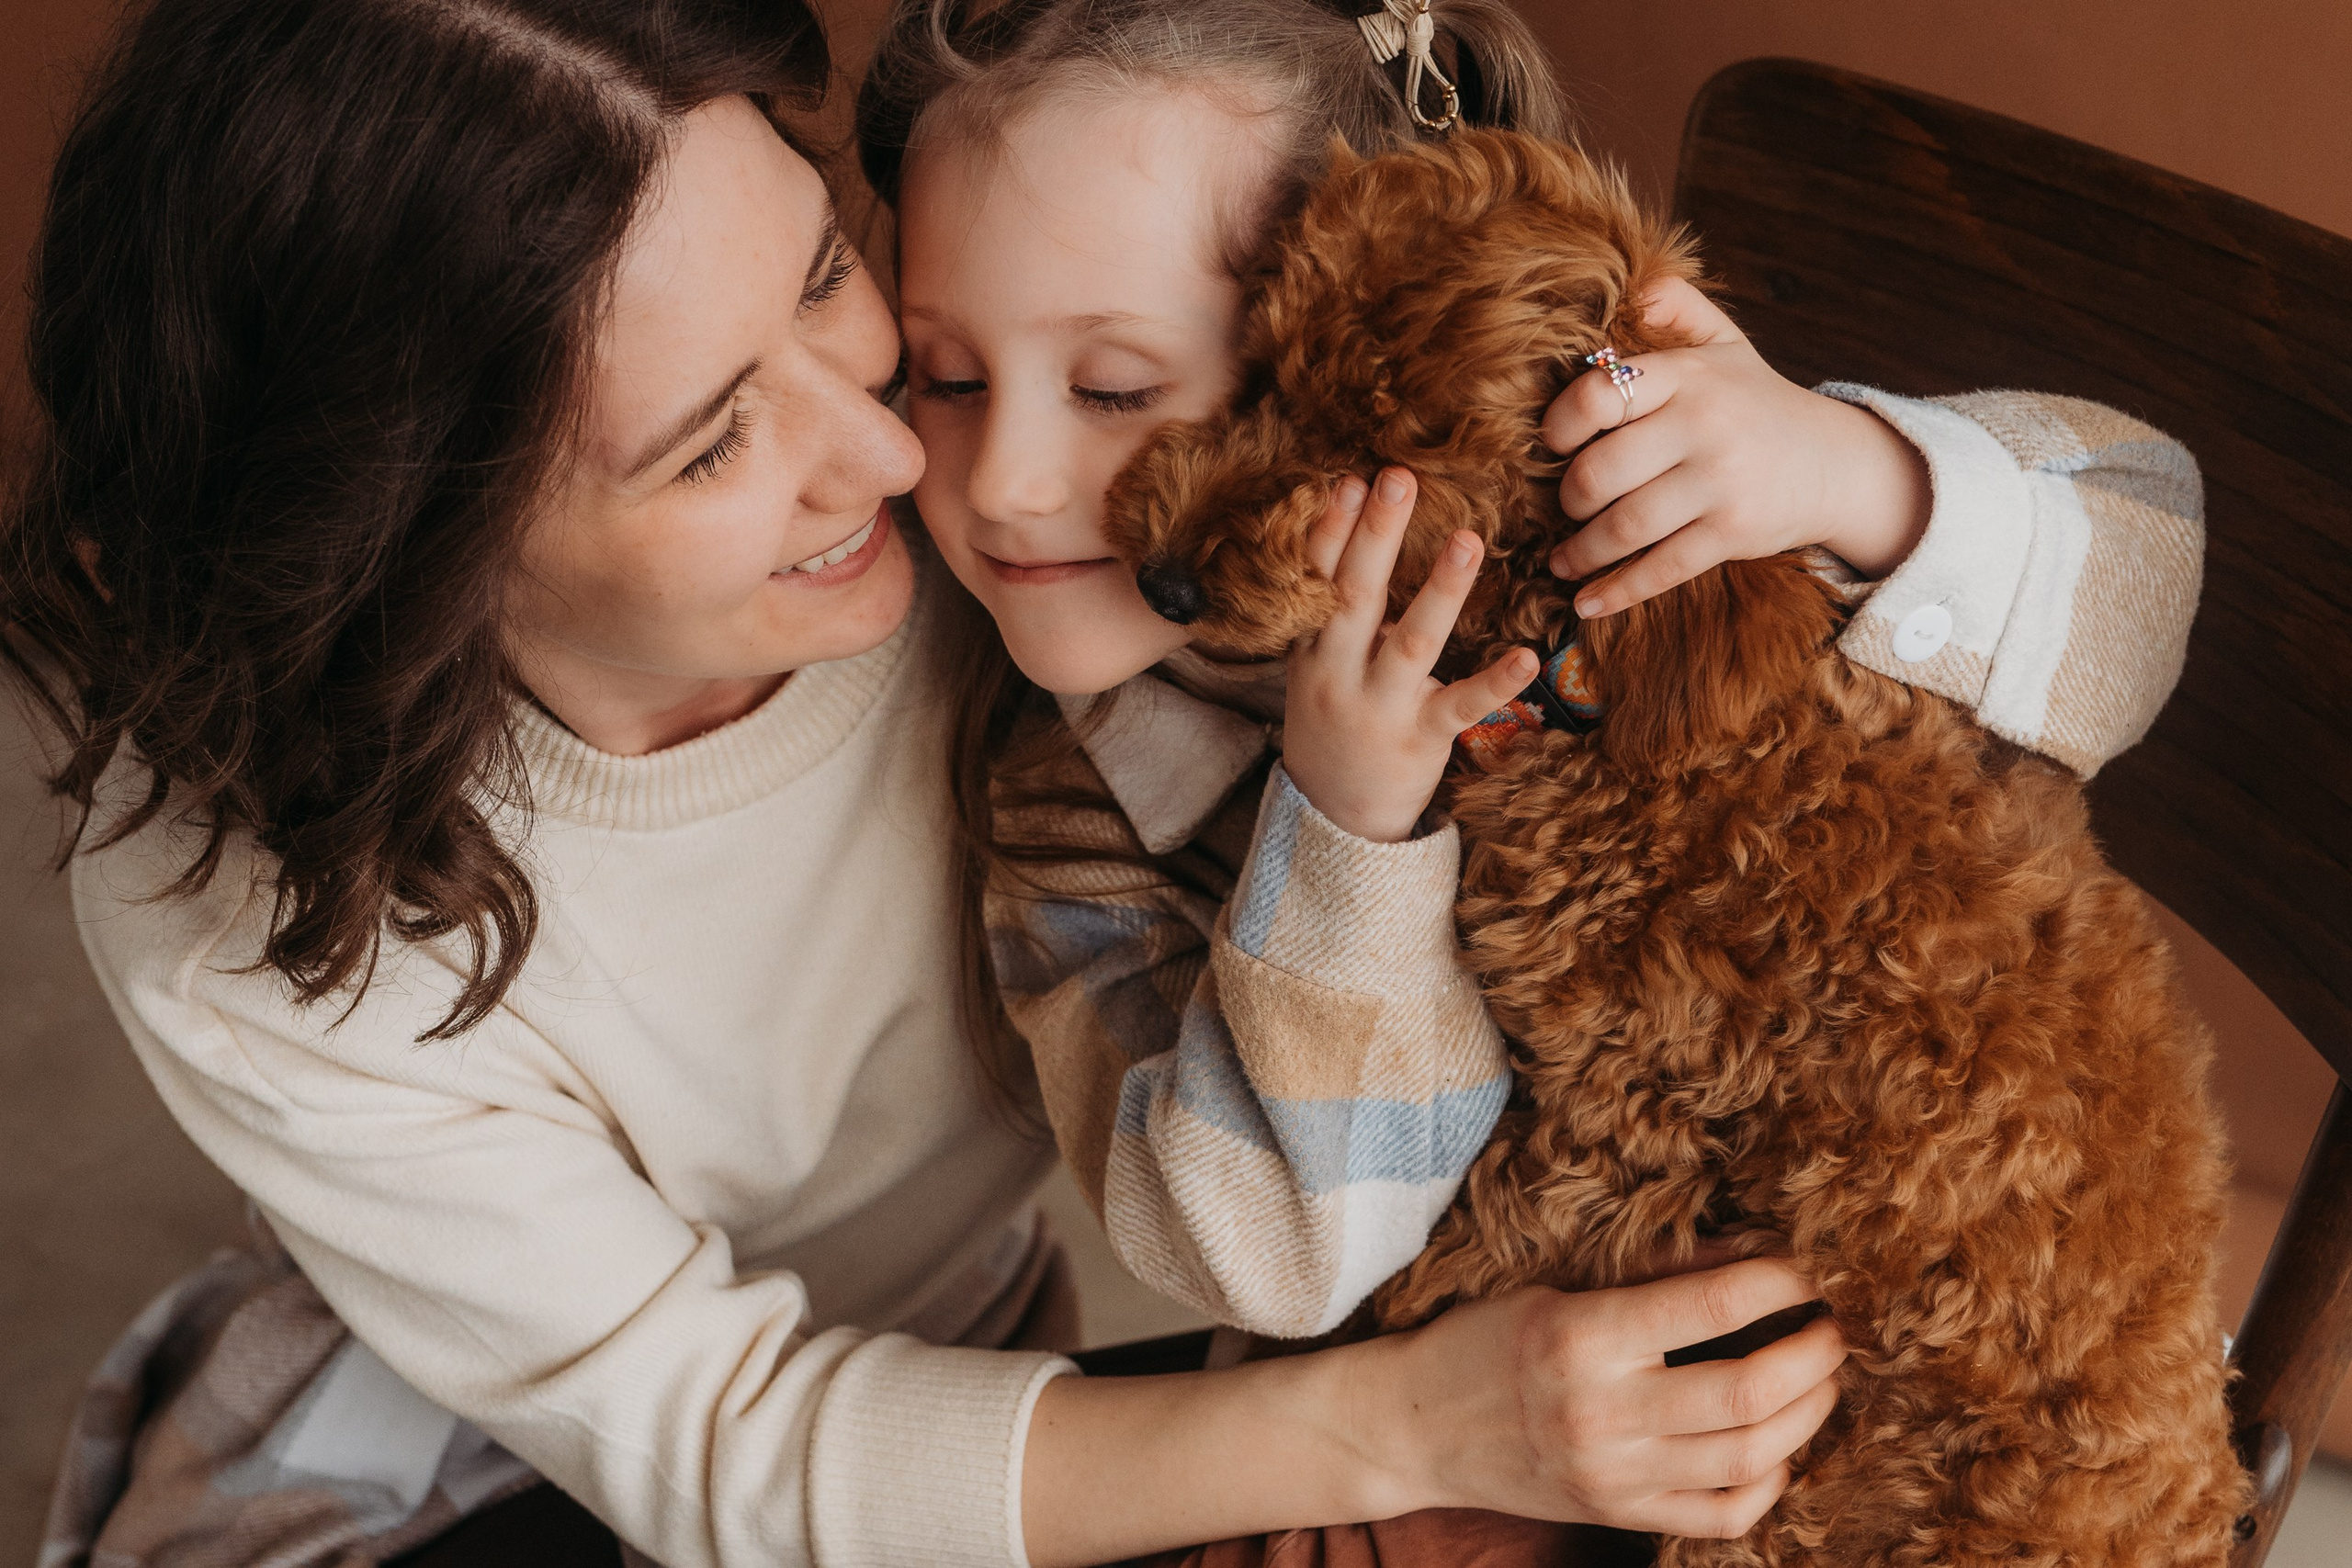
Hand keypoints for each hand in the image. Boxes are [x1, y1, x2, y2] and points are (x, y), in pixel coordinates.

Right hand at [1281, 468, 1535, 842]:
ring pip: (1412, 643)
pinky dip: (1495, 681)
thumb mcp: (1315, 666)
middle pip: (1355, 597)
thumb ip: (1331, 612)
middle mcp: (1340, 674)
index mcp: (1312, 650)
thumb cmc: (1333, 722)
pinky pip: (1462, 706)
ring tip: (1468, 539)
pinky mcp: (1422, 739)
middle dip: (1374, 536)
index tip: (1350, 478)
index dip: (1332, 529)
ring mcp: (1381, 708)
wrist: (1335, 815)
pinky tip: (1527, 655)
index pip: (1317, 580)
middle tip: (1397, 477)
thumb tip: (1359, 529)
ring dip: (1440, 590)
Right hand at [1355, 1258, 1848, 1535]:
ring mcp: (1615, 1475)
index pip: (1712, 1306)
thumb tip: (1754, 1253)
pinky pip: (1724, 1513)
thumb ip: (1655, 1277)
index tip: (1806, 1272)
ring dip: (1808, 1413)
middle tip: (1832, 1329)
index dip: (1779, 1284)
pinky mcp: (1620, 1515)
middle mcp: (1603, 1413)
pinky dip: (1769, 1481)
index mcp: (1584, 1337)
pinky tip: (1775, 1446)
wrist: (1415, 1430)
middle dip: (1813, 1356)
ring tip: (1819, 1379)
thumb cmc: (1484, 1342)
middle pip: (1748, 1392)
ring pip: (1751, 1456)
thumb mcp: (1558, 1289)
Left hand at [1542, 277, 1930, 616]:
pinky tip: (1587, 601)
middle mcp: (1704, 426)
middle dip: (1568, 498)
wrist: (1834, 462)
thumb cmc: (1755, 402)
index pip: (1600, 394)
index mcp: (1688, 376)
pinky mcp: (1733, 533)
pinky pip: (1661, 569)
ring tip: (1562, 560)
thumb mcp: (1723, 342)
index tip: (1549, 443)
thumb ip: (1676, 306)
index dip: (1560, 423)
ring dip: (1580, 552)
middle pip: (1601, 471)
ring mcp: (1720, 483)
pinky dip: (1617, 591)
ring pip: (1624, 527)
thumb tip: (1629, 279)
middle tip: (1561, 507)